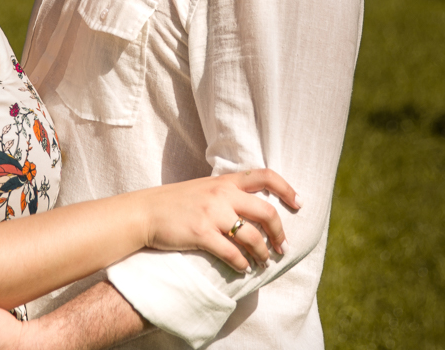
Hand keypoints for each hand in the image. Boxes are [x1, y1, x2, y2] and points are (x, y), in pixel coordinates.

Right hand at [139, 169, 300, 272]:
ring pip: (252, 237)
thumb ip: (228, 192)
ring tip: (264, 262)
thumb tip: (253, 207)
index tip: (299, 203)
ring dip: (263, 253)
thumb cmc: (176, 202)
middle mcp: (222, 194)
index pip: (266, 176)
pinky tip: (244, 268)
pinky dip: (242, 263)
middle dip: (279, 233)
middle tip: (283, 247)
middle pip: (266, 212)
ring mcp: (212, 214)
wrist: (146, 212)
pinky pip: (231, 253)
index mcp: (226, 181)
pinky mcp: (201, 234)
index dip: (287, 189)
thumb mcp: (204, 188)